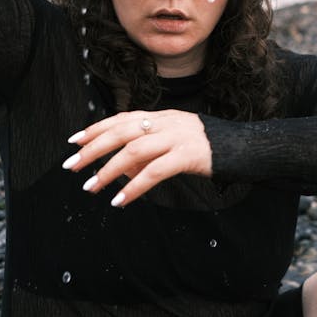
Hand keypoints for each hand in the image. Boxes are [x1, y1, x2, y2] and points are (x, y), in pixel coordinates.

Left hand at [63, 110, 212, 206]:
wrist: (245, 147)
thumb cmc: (208, 147)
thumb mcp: (174, 143)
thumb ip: (148, 152)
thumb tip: (119, 168)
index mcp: (162, 116)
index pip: (122, 118)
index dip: (96, 128)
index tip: (74, 141)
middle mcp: (167, 122)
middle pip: (121, 131)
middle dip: (93, 148)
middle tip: (72, 166)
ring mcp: (177, 137)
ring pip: (134, 150)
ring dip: (108, 170)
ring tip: (91, 187)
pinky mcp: (188, 155)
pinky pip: (155, 172)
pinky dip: (134, 187)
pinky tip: (121, 200)